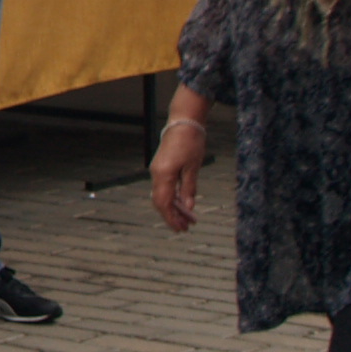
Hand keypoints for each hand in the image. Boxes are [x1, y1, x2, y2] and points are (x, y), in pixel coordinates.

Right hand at [151, 115, 207, 232]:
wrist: (183, 122)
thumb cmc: (190, 142)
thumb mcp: (193, 167)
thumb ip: (189, 188)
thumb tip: (189, 207)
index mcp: (163, 174)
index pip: (164, 203)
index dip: (171, 218)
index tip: (180, 229)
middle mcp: (156, 173)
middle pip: (160, 201)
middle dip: (171, 216)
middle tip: (185, 228)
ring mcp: (157, 170)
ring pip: (161, 195)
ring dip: (173, 208)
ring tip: (187, 219)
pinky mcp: (161, 167)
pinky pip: (163, 187)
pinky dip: (172, 197)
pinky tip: (183, 204)